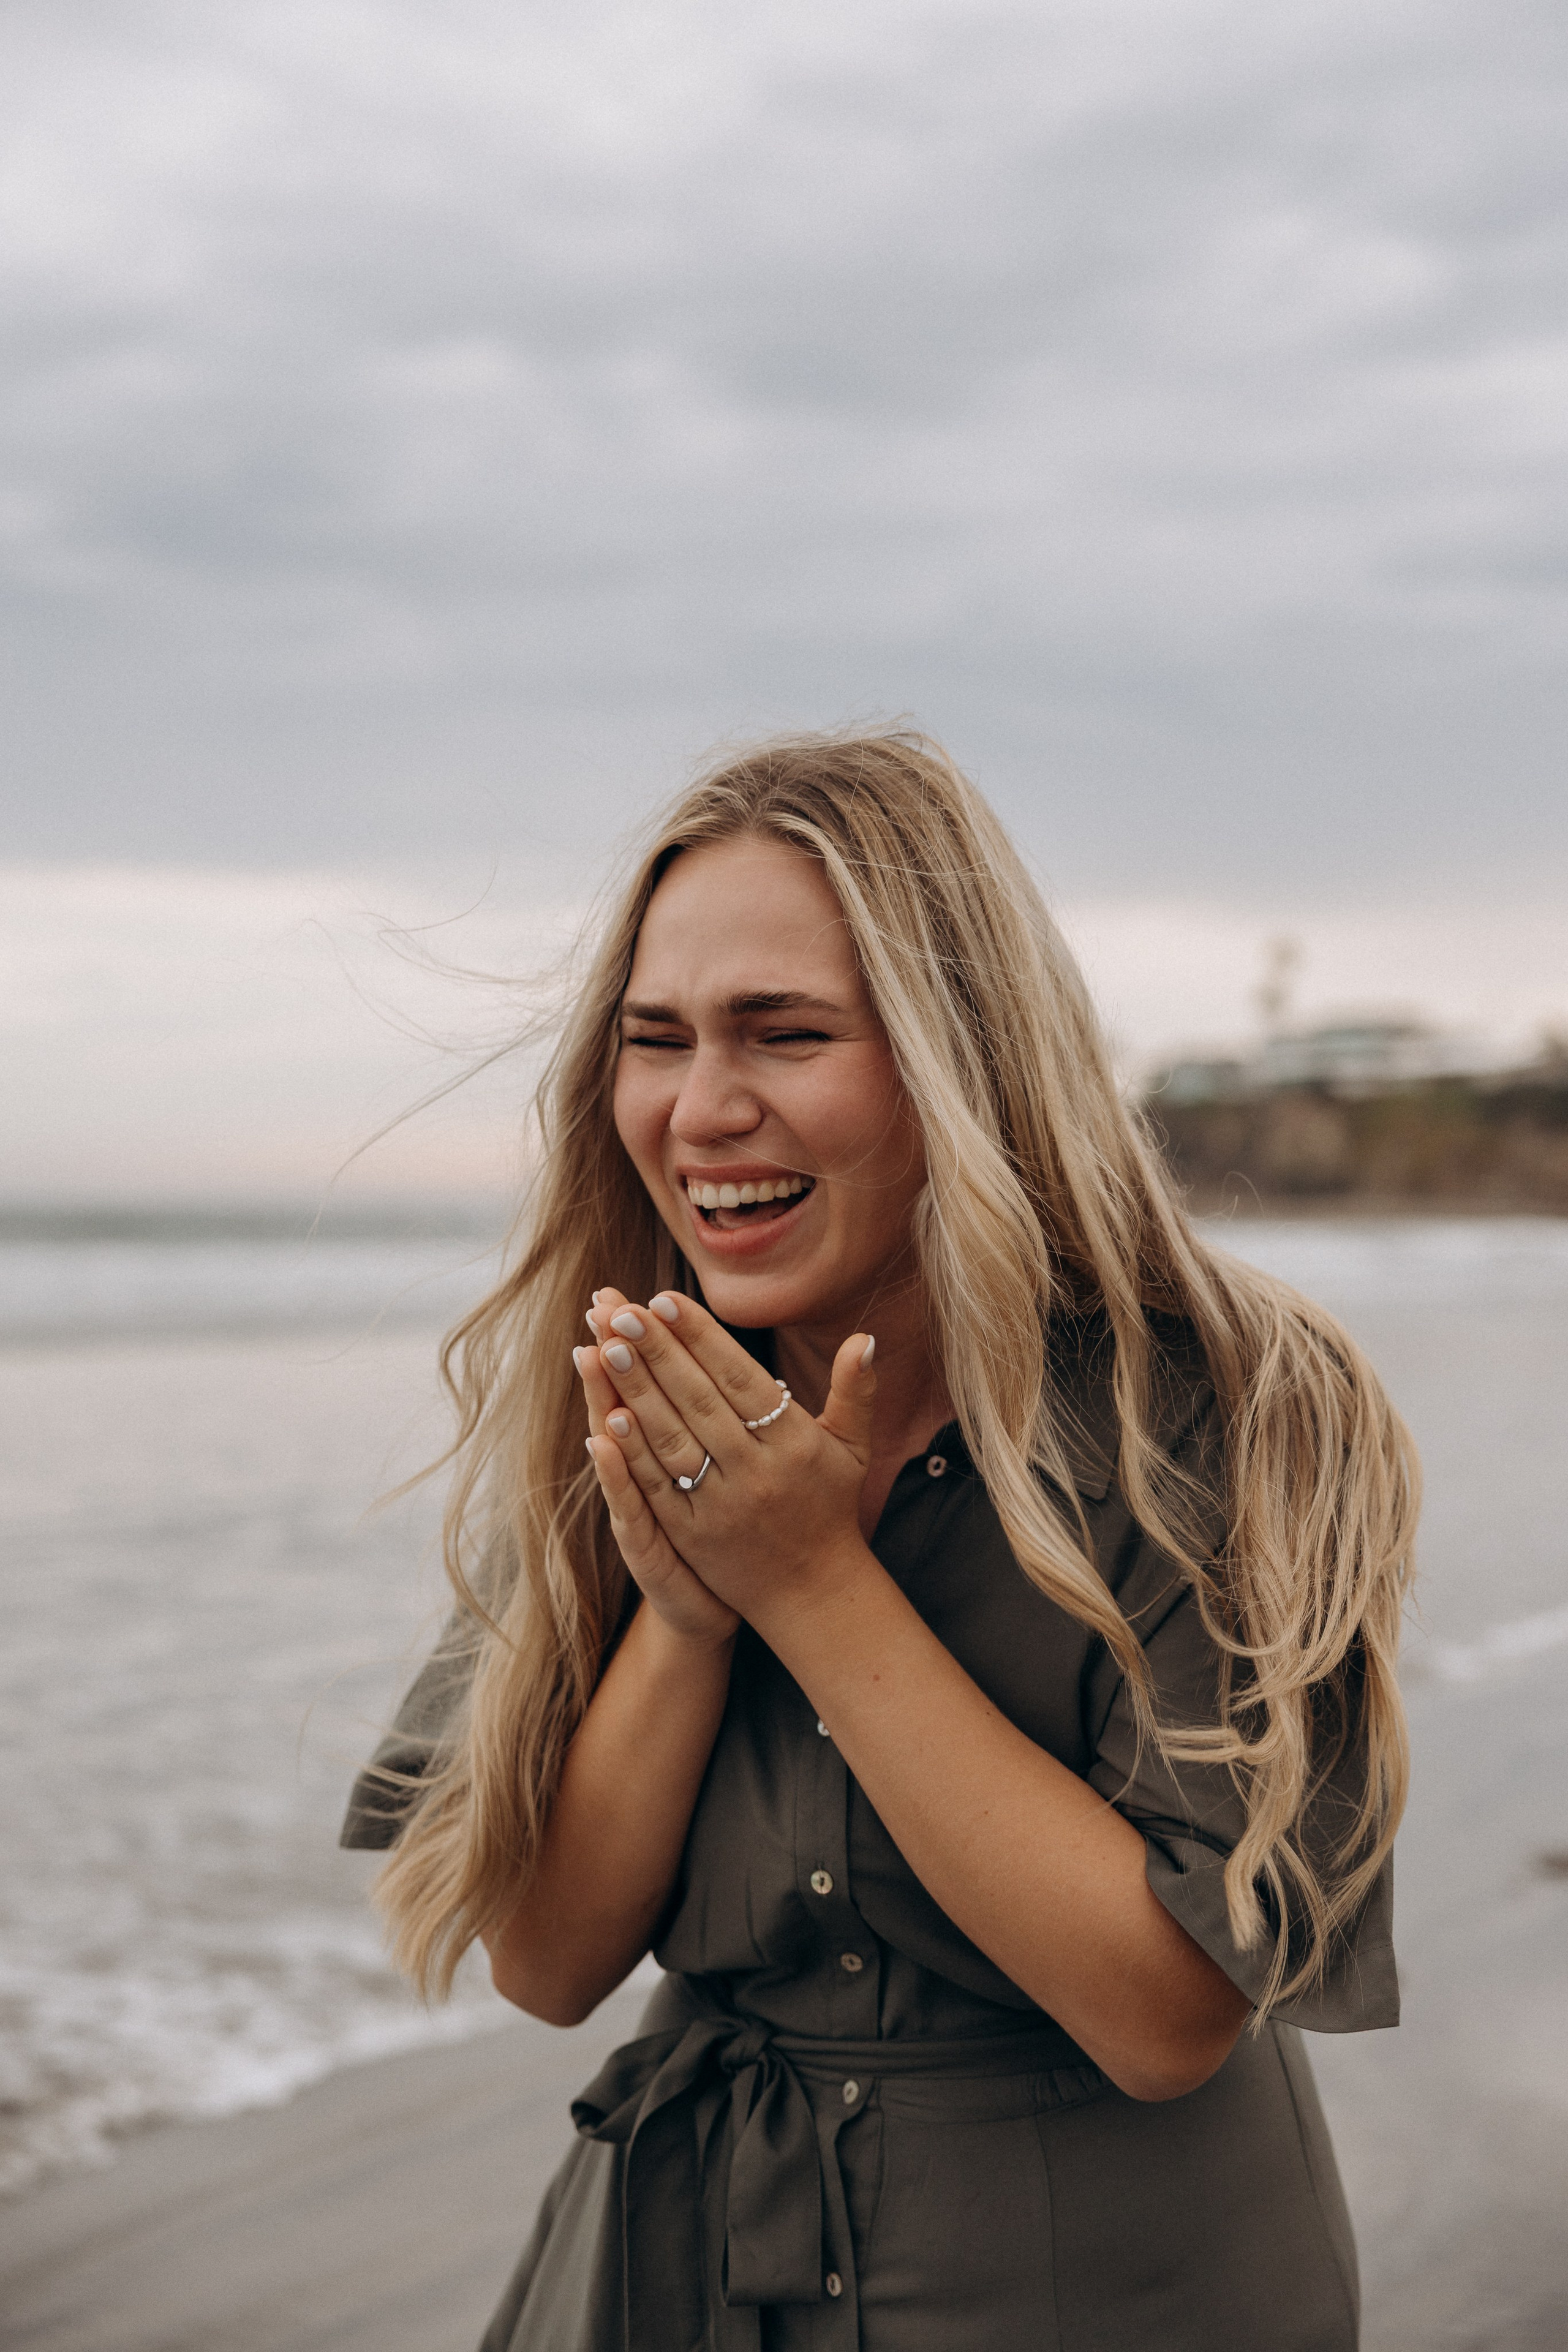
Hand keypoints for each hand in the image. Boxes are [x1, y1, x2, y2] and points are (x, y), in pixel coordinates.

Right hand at [577, 1289, 738, 1648]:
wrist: (714, 1604)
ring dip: (604, 1399)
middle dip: (614, 1350)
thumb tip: (722, 1358)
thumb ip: (725, 1414)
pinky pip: (628, 1502)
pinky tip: (603, 1439)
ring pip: (618, 1443)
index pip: (650, 1380)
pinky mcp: (645, 1542)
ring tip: (589, 1352)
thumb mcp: (731, 1468)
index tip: (618, 1293)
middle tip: (596, 1302)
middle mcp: (646, 1466)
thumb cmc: (723, 1527)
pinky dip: (615, 1472)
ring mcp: (640, 1502)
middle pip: (626, 1397)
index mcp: (671, 1441)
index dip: (636, 1339)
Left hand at [578, 1287, 877, 1633]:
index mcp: (794, 1443)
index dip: (700, 1338)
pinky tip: (608, 1416)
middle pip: (699, 1401)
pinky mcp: (693, 1534)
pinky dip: (633, 1452)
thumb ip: (855, 1390)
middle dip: (657, 1352)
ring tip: (606, 1346)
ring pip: (672, 1438)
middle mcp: (757, 1471)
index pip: (738, 1379)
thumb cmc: (829, 1505)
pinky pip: (658, 1487)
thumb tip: (866, 1337)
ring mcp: (722, 1505)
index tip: (664, 1299)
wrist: (812, 1590)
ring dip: (636, 1392)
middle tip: (620, 1310)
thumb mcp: (852, 1447)